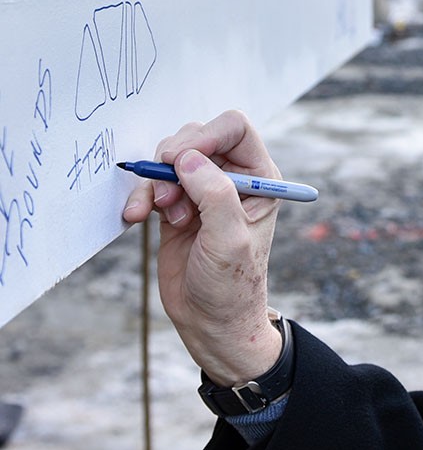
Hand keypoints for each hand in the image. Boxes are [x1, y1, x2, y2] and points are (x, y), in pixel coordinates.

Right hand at [123, 110, 283, 385]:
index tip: (181, 158)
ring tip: (162, 213)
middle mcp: (233, 177)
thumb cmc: (232, 284)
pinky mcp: (177, 204)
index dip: (207, 135)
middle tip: (169, 195)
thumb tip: (188, 157)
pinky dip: (141, 195)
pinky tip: (135, 216)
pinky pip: (153, 183)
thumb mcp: (230, 239)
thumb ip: (214, 194)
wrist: (211, 321)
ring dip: (157, 181)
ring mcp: (203, 189)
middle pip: (197, 136)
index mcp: (260, 177)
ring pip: (171, 158)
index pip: (235, 128)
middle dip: (175, 160)